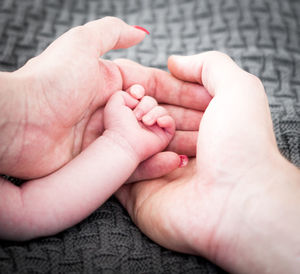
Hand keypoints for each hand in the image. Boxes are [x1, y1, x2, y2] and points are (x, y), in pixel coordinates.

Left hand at [0, 17, 208, 178]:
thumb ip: (111, 33)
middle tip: (212, 127)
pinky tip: (176, 161)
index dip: (183, 92)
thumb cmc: (50, 82)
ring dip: (175, 142)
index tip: (207, 98)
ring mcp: (109, 138)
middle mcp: (113, 111)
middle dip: (185, 120)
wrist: (18, 123)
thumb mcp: (81, 45)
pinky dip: (156, 162)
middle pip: (157, 115)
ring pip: (150, 140)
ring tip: (201, 146)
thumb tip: (141, 33)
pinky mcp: (102, 162)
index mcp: (112, 84)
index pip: (156, 87)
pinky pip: (136, 163)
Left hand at [104, 90, 174, 161]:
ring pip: (162, 110)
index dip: (139, 91)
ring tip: (145, 121)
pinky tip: (158, 122)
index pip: (140, 95)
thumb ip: (124, 93)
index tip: (135, 94)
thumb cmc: (117, 124)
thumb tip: (138, 97)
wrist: (123, 142)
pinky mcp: (163, 136)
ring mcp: (153, 127)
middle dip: (145, 104)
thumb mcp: (114, 102)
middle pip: (152, 101)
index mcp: (131, 110)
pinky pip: (171, 123)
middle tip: (136, 116)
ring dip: (154, 113)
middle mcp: (143, 118)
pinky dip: (166, 120)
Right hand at [116, 52, 299, 272]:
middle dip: (143, 109)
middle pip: (150, 120)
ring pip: (134, 142)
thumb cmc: (241, 144)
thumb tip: (173, 61)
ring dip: (132, 130)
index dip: (155, 88)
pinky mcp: (141, 195)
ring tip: (140, 124)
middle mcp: (184, 148)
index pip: (172, 100)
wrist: (235, 203)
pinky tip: (129, 143)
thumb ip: (210, 65)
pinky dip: (123, 155)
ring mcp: (161, 172)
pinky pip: (123, 170)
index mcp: (205, 126)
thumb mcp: (238, 89)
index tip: (138, 82)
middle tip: (140, 106)